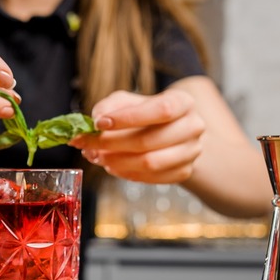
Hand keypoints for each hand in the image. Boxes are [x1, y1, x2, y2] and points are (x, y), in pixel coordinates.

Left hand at [69, 89, 205, 183]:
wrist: (166, 131)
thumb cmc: (143, 113)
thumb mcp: (126, 101)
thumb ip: (108, 107)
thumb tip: (95, 121)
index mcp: (183, 102)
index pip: (160, 110)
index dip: (127, 118)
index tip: (98, 123)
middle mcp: (193, 127)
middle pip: (149, 140)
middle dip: (111, 144)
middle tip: (86, 145)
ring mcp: (191, 152)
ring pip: (149, 163)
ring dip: (116, 162)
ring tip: (96, 156)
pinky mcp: (184, 172)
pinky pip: (151, 178)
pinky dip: (126, 173)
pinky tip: (111, 165)